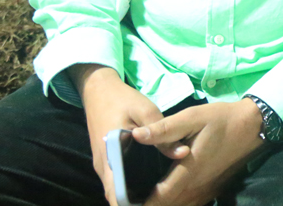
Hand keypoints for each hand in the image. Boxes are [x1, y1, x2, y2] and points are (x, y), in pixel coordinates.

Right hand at [70, 64, 176, 205]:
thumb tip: (183, 153)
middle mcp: (103, 166)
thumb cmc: (122, 99)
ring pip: (116, 189)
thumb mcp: (146, 111)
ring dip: (132, 195)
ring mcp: (103, 164)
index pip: (116, 194)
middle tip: (161, 200)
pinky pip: (116, 180)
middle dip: (135, 203)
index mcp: (110, 156)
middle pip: (116, 196)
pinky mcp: (106, 160)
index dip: (131, 205)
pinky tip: (148, 183)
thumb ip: (162, 133)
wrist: (98, 89)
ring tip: (158, 196)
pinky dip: (128, 186)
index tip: (152, 205)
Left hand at [133, 98, 264, 205]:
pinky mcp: (212, 189)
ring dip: (163, 204)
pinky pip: (191, 204)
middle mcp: (197, 186)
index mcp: (189, 170)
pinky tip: (166, 196)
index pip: (160, 197)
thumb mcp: (193, 117)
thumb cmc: (221, 119)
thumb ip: (164, 129)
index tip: (123, 200)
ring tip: (142, 198)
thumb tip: (136, 135)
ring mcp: (206, 190)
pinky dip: (176, 203)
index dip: (140, 203)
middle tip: (128, 199)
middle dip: (148, 204)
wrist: (253, 126)